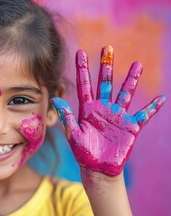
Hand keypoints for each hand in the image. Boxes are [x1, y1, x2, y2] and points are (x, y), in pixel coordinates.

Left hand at [51, 46, 164, 175]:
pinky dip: (152, 108)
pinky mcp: (131, 127)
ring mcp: (118, 116)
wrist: (98, 168)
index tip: (81, 52)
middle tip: (107, 48)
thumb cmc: (83, 152)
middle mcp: (103, 108)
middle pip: (105, 83)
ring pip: (125, 93)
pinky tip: (162, 99)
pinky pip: (144, 115)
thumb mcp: (73, 134)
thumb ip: (66, 117)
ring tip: (137, 64)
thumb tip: (55, 99)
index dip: (83, 69)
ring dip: (131, 80)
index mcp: (87, 109)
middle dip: (106, 66)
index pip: (84, 85)